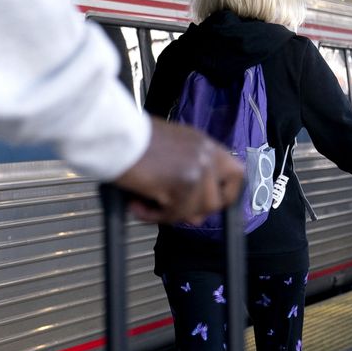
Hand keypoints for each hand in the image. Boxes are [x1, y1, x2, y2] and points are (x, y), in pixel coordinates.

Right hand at [113, 118, 244, 224]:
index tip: (211, 204)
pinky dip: (153, 216)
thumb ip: (186, 174)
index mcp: (204, 144)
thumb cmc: (131, 138)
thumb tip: (193, 212)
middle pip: (216, 201)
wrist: (114, 134)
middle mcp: (206, 156)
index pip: (236, 174)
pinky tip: (137, 205)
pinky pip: (173, 215)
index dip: (227, 194)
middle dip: (193, 211)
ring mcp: (196, 170)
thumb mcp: (169, 149)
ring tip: (145, 204)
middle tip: (169, 209)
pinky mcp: (181, 184)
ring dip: (169, 214)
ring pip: (195, 211)